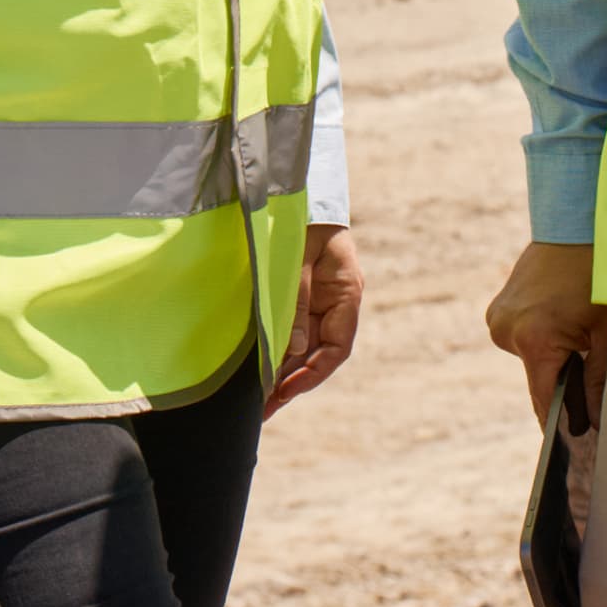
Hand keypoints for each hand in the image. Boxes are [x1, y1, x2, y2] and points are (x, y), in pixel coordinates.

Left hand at [269, 223, 362, 413]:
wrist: (296, 197)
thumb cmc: (300, 225)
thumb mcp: (297, 264)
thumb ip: (297, 304)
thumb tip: (291, 351)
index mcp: (347, 294)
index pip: (337, 347)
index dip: (314, 373)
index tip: (287, 390)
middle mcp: (336, 305)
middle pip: (318, 354)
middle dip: (293, 383)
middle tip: (264, 409)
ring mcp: (320, 304)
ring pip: (304, 349)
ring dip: (284, 373)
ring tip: (259, 401)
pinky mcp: (302, 301)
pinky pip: (293, 334)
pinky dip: (279, 354)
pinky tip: (261, 372)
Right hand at [483, 239, 606, 425]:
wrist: (578, 221)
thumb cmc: (600, 274)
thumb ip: (601, 379)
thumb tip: (598, 422)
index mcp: (533, 339)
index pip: (544, 402)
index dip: (562, 426)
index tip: (578, 447)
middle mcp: (506, 331)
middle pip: (539, 380)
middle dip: (565, 383)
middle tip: (594, 370)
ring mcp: (498, 319)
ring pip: (532, 359)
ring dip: (553, 357)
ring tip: (580, 331)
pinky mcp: (498, 308)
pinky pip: (523, 338)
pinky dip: (543, 338)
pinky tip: (564, 317)